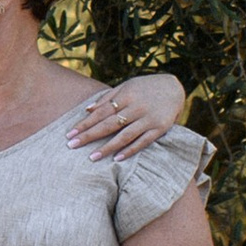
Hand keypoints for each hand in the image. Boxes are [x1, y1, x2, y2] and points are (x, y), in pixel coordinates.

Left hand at [66, 76, 180, 162]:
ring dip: (107, 147)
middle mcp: (136, 107)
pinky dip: (130, 150)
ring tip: (92, 157)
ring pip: (125, 135)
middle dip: (89, 135)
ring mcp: (148, 119)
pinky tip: (117, 158)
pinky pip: (143, 141)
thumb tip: (87, 110)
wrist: (175, 87)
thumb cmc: (145, 87)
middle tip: (72, 146)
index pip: (101, 112)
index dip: (85, 124)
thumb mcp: (126, 86)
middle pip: (109, 124)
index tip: (70, 134)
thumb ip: (107, 98)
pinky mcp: (160, 128)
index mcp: (126, 95)